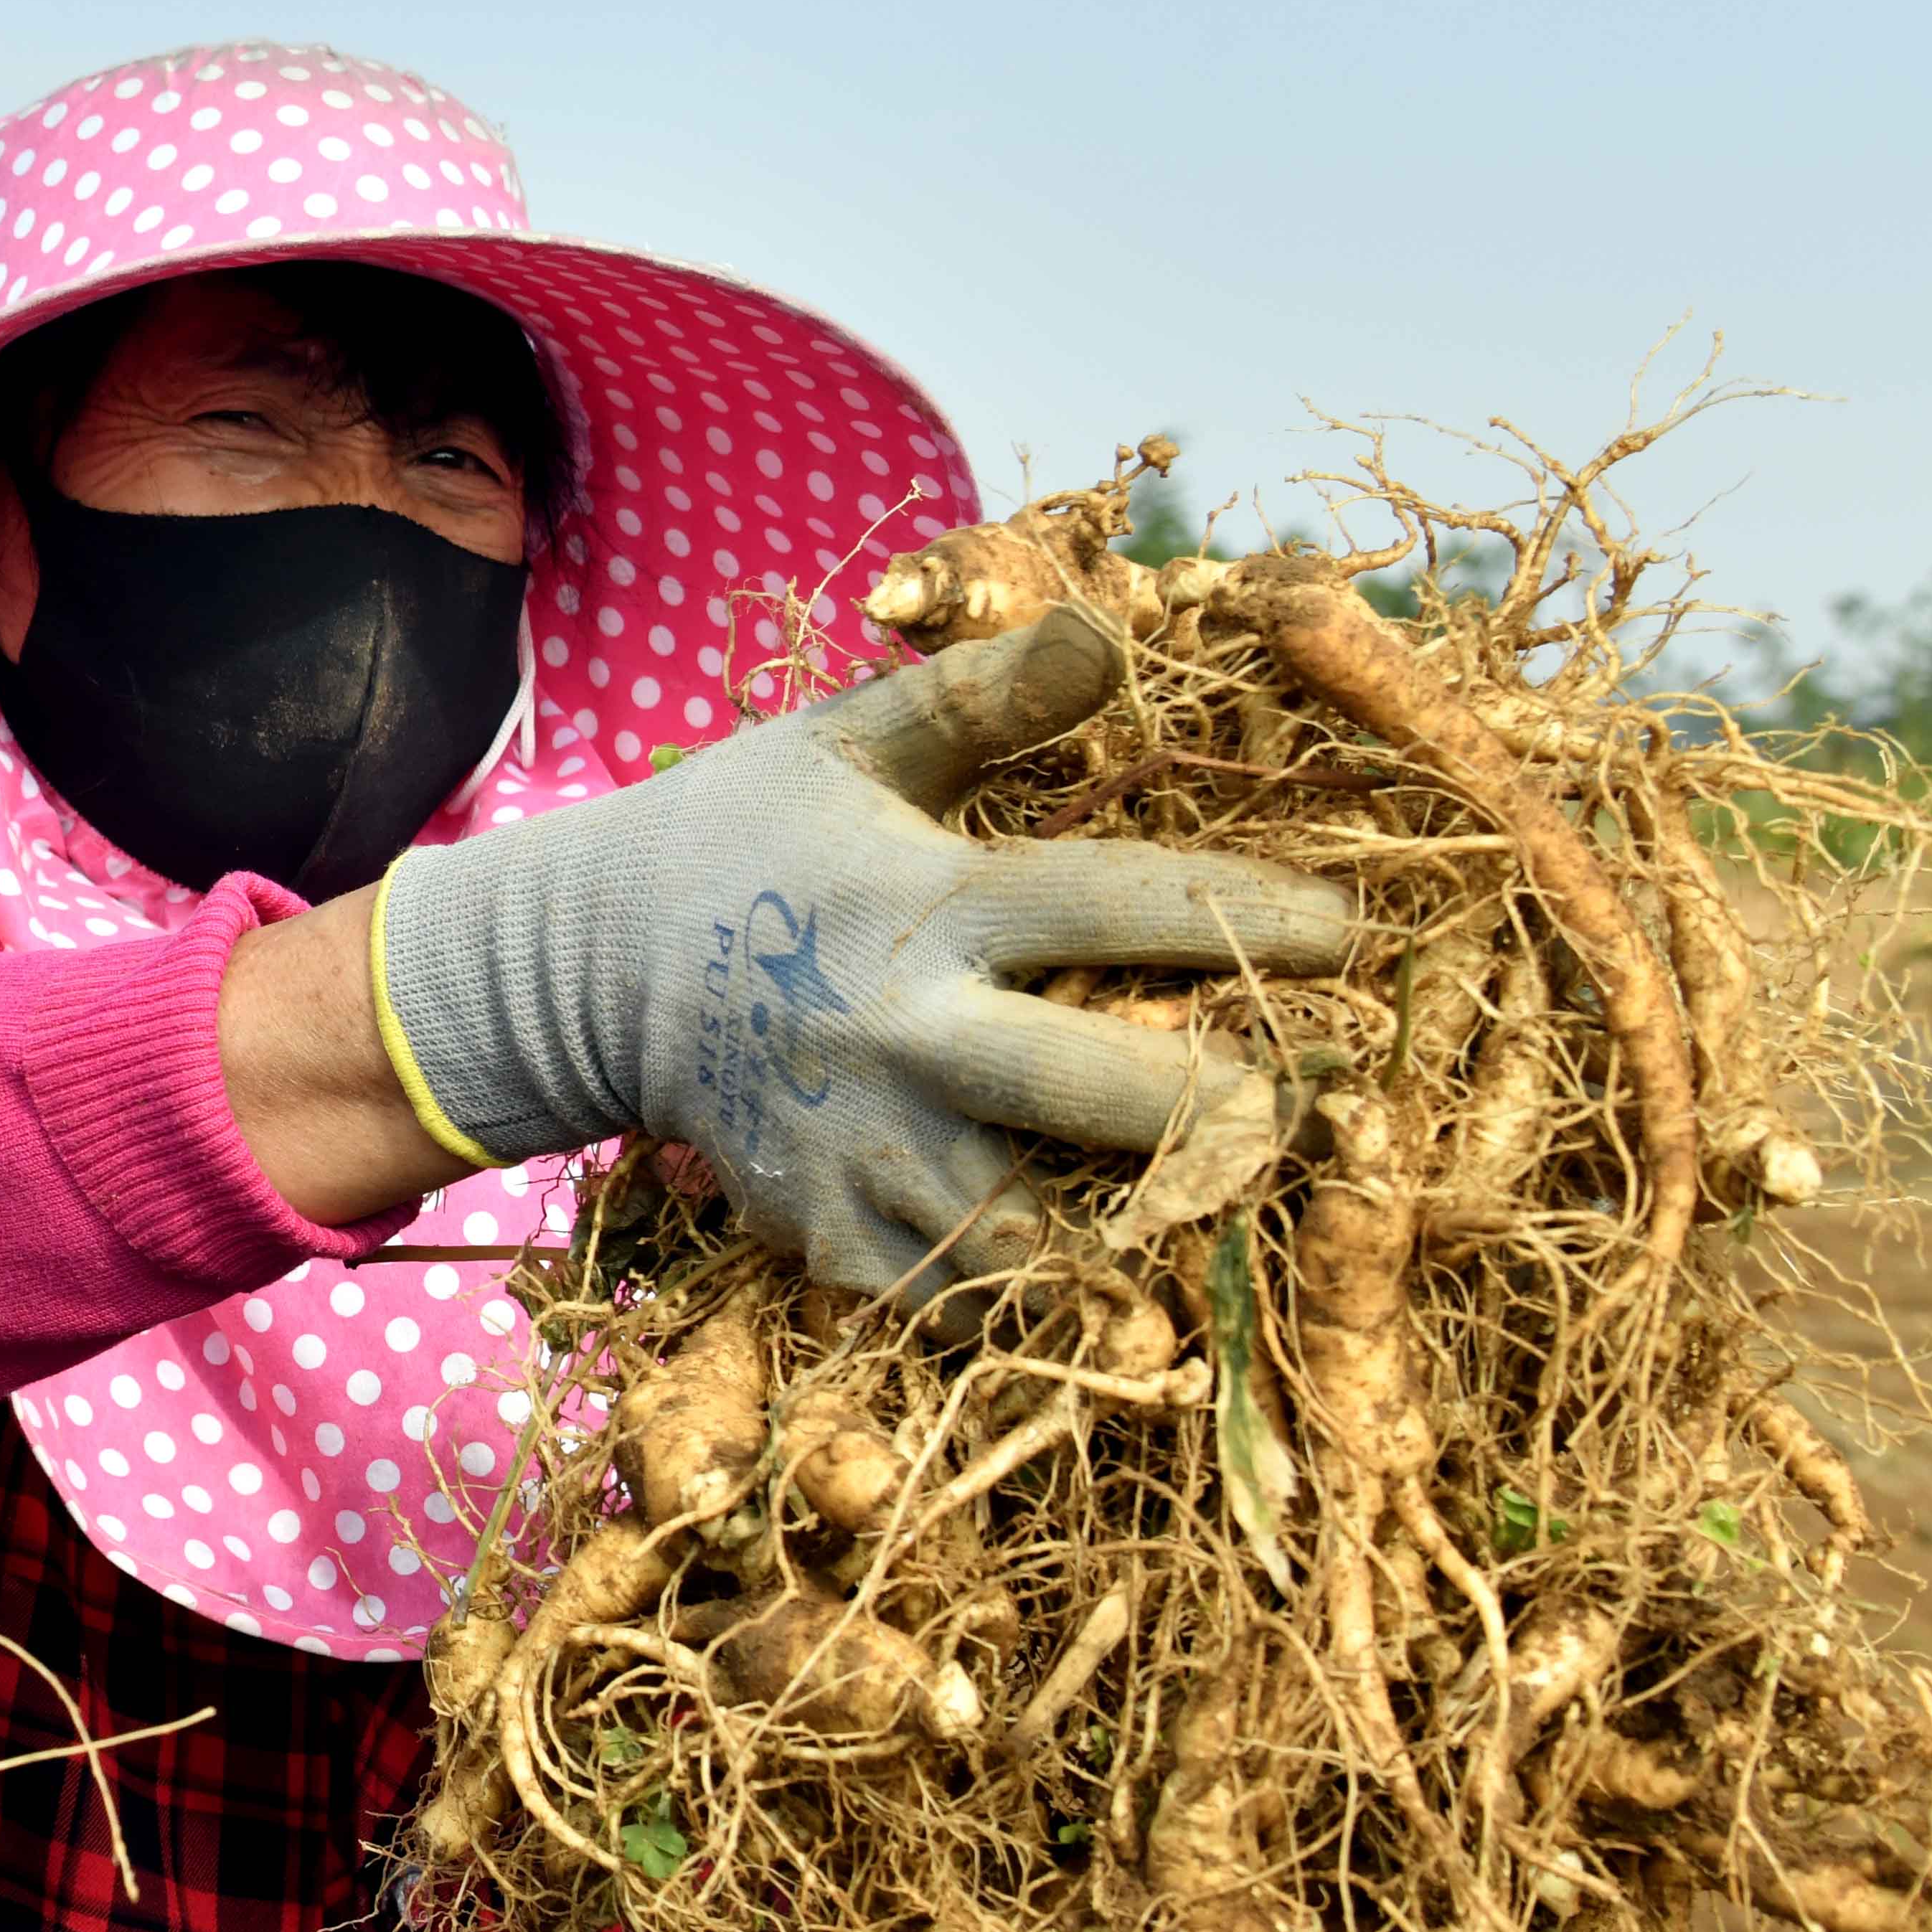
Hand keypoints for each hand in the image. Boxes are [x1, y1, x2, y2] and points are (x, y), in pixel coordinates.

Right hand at [365, 612, 1356, 1301]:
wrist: (580, 968)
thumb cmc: (743, 836)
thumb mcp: (850, 743)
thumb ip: (984, 697)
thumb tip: (1111, 632)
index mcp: (926, 904)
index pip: (1116, 904)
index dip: (1244, 913)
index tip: (1351, 935)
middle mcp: (903, 1035)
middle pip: (1093, 1098)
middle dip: (1216, 1113)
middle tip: (1292, 1108)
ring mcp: (860, 1149)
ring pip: (1032, 1235)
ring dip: (1129, 1232)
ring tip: (1207, 1213)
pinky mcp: (825, 1231)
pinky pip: (948, 1298)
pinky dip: (1022, 1297)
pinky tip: (1086, 1275)